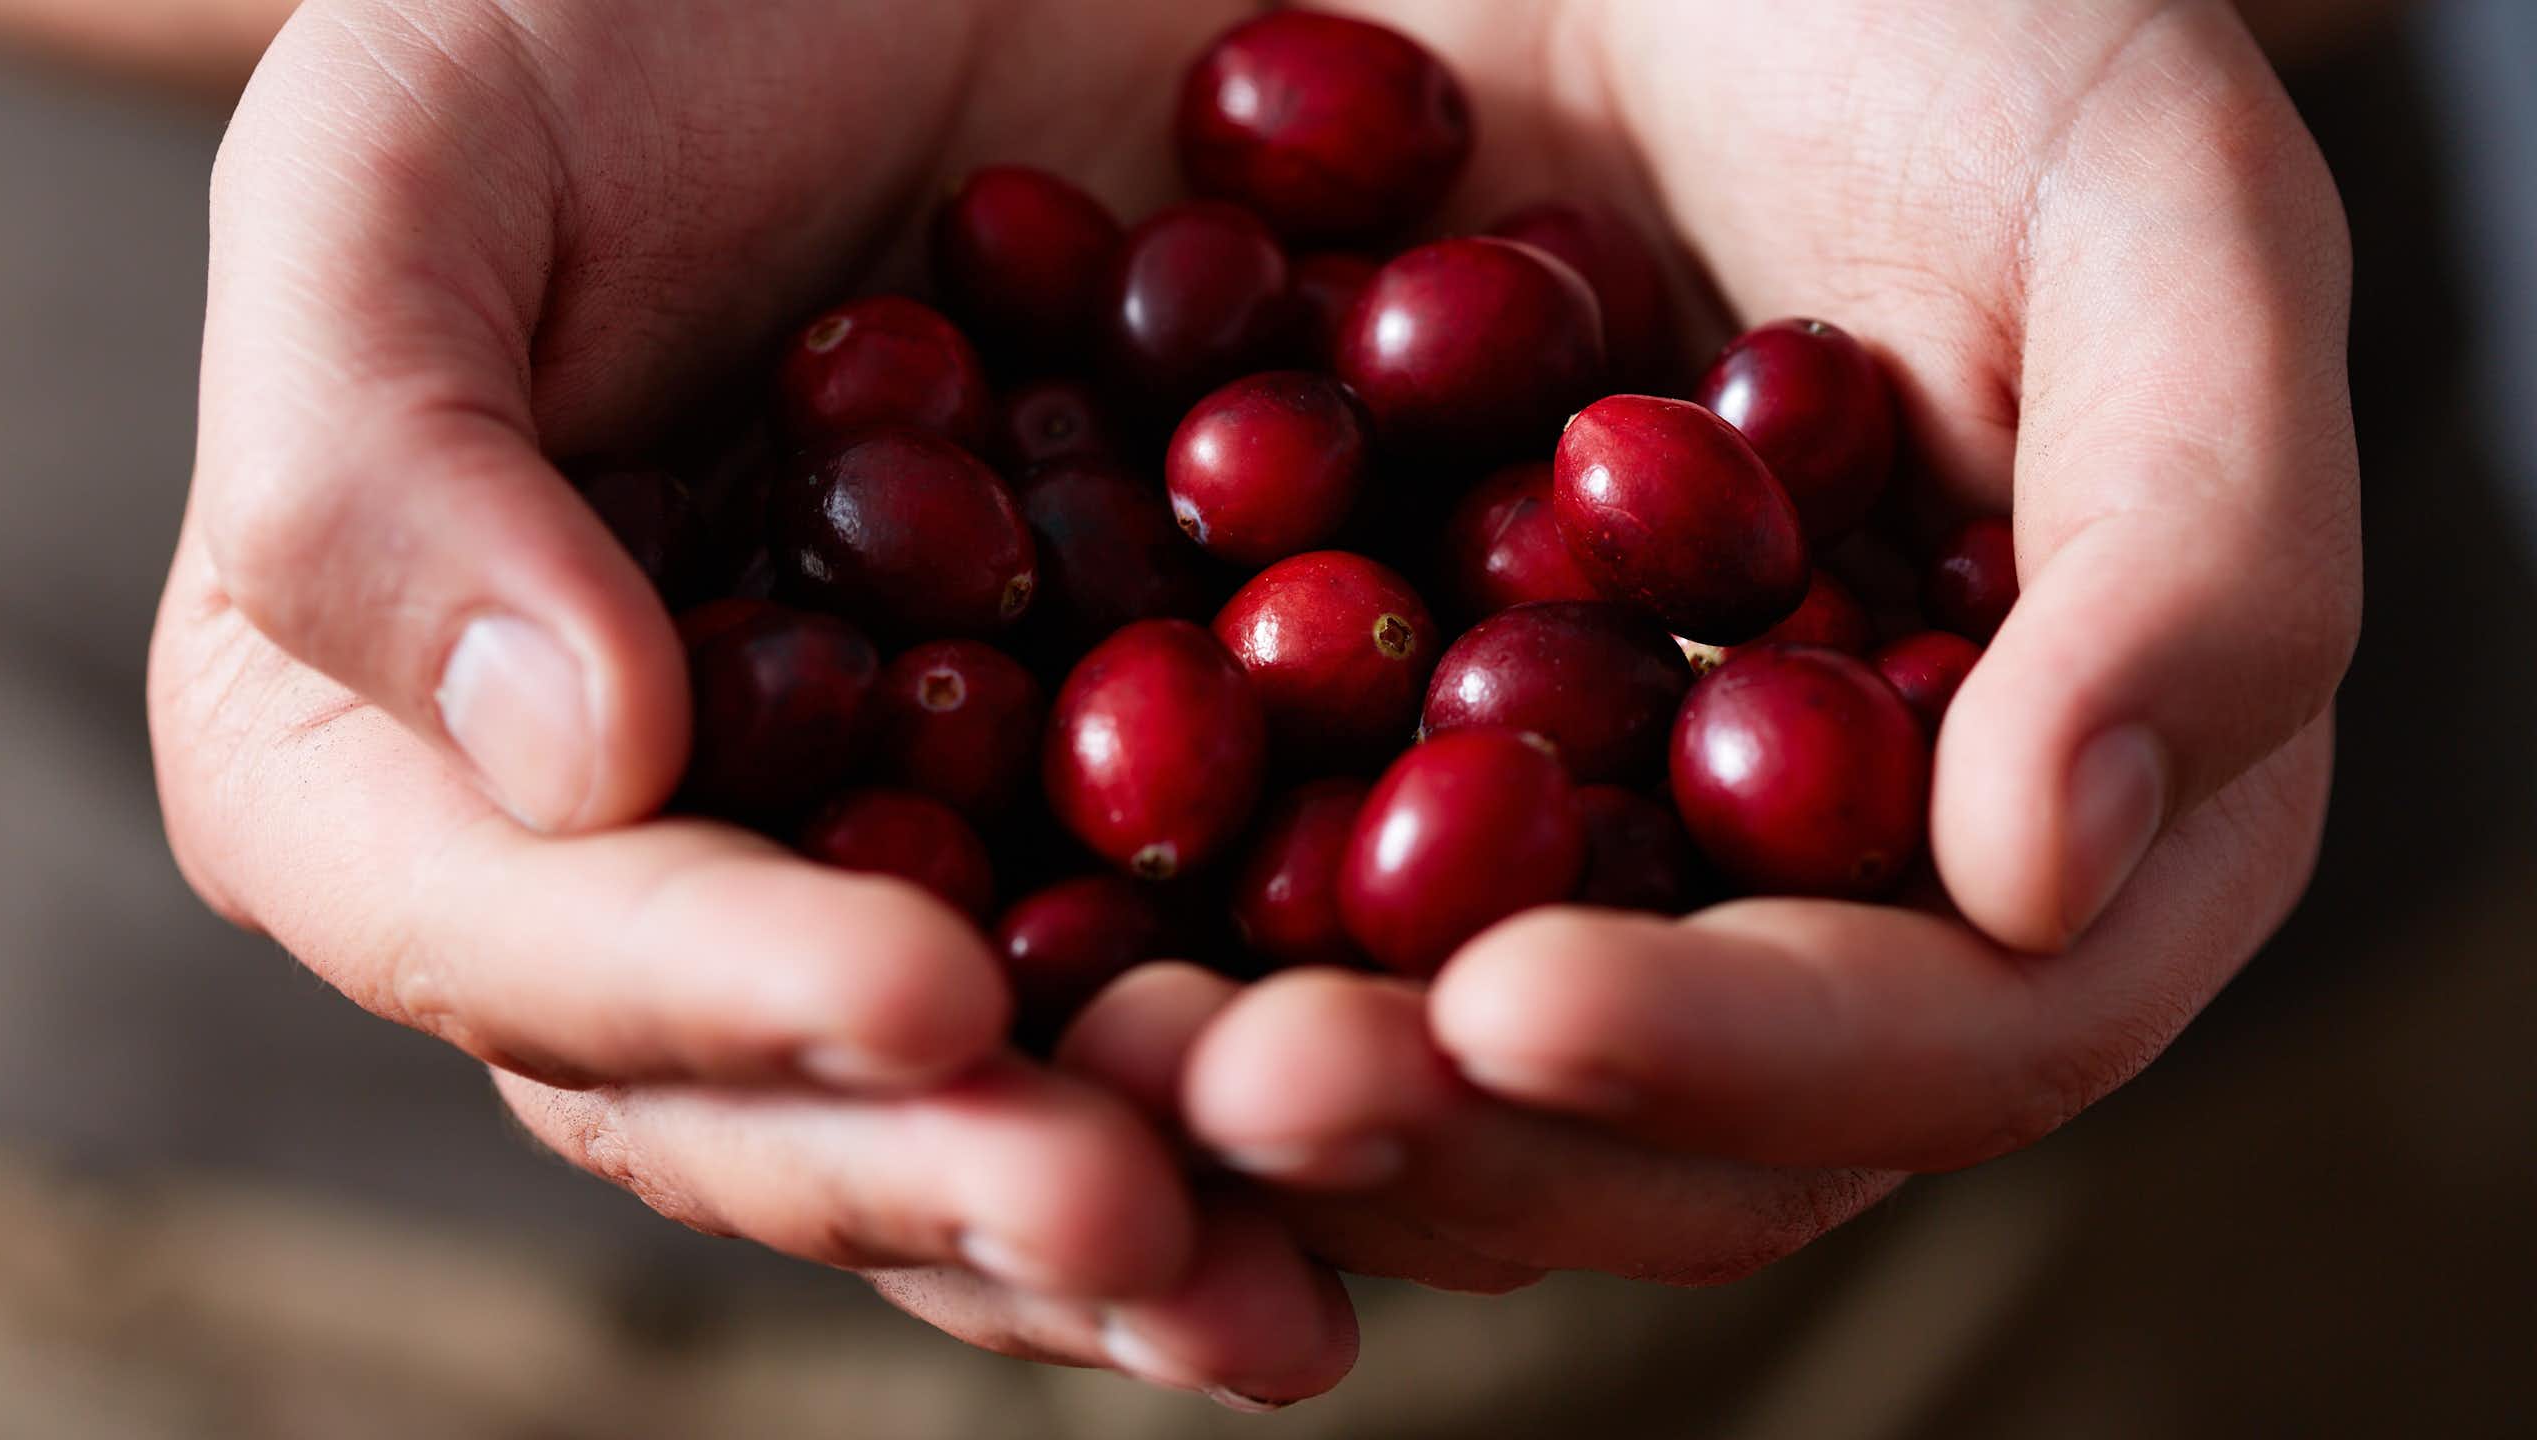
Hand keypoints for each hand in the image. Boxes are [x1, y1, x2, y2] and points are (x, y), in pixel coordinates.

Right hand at [152, 0, 1375, 1398]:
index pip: (527, 931)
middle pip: (771, 1091)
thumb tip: (567, 762)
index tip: (916, 996)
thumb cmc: (604, 8)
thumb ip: (377, 445)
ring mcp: (900, 852)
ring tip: (1287, 1273)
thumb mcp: (414, 148)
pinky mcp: (1107, 810)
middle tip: (1134, 1214)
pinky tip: (1432, 1117)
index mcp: (414, 750)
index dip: (707, 989)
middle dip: (953, 1163)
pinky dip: (1292, 1059)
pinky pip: (1187, 973)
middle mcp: (666, 862)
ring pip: (996, 1094)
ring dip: (1144, 1196)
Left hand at [1066, 0, 2354, 1288]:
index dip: (1741, 1053)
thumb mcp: (2146, 213)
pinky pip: (1234, 901)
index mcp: (2023, 794)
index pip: (1941, 1033)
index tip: (1517, 1008)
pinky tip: (984, 930)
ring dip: (1250, 1088)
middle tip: (1241, 1088)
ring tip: (1088, 1051)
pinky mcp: (1336, 749)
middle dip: (1453, 1128)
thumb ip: (2204, 547)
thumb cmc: (1936, 12)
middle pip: (1651, 1121)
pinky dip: (1122, 937)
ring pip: (1421, 1061)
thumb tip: (2049, 868)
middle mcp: (1783, 871)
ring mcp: (1547, 827)